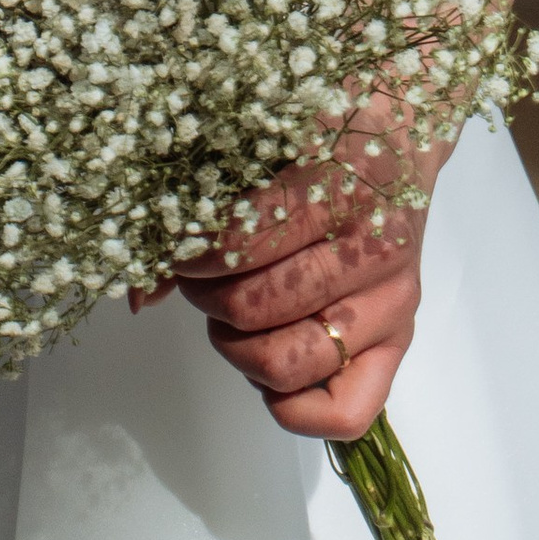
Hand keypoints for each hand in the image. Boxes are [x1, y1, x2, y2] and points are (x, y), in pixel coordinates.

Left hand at [169, 105, 442, 441]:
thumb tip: (139, 293)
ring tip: (231, 312)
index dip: (189, 256)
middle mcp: (371, 251)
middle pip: (254, 308)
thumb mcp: (259, 138)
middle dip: (205, 298)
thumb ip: (197, 200)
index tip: (175, 247)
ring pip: (287, 363)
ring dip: (236, 345)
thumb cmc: (318, 126)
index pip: (239, 246)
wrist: (398, 128)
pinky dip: (290, 404)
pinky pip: (344, 413)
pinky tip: (268, 357)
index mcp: (335, 188)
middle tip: (200, 279)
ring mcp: (389, 303)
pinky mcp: (399, 342)